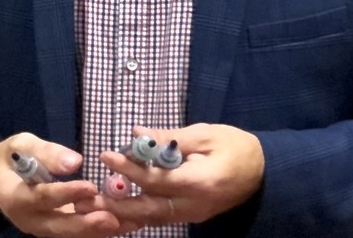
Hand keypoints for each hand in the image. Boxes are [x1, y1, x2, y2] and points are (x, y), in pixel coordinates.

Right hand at [0, 133, 139, 237]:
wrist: (0, 177)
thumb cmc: (12, 156)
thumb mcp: (23, 145)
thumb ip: (46, 153)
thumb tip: (75, 162)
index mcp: (14, 197)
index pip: (42, 198)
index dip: (66, 193)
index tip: (90, 187)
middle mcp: (27, 220)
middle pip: (59, 225)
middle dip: (87, 223)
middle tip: (113, 218)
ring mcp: (41, 229)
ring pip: (71, 233)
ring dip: (100, 230)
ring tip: (129, 224)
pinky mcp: (54, 231)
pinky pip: (77, 233)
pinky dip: (100, 230)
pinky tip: (124, 225)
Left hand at [98, 124, 264, 227]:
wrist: (265, 171)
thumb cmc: (235, 146)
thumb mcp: (204, 134)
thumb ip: (169, 137)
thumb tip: (135, 134)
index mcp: (200, 182)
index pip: (156, 179)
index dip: (128, 168)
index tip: (105, 155)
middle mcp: (194, 205)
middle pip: (149, 209)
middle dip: (117, 203)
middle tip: (87, 196)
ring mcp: (193, 215)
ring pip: (153, 218)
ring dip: (123, 213)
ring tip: (94, 205)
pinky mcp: (192, 216)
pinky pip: (161, 218)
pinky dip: (138, 215)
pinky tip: (118, 210)